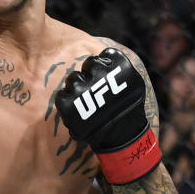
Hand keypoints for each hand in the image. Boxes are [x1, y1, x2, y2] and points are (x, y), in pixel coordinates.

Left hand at [55, 47, 160, 183]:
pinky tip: (76, 108)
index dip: (106, 65)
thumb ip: (120, 70)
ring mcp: (82, 88)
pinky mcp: (68, 104)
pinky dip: (66, 101)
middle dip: (90, 76)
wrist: (122, 137)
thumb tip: (106, 56)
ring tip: (86, 100)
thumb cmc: (127, 111)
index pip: (107, 55)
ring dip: (77, 87)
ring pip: (73, 78)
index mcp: (120, 66)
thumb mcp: (133, 86)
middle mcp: (99, 73)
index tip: (108, 77)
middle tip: (95, 90)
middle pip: (88, 64)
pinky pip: (61, 95)